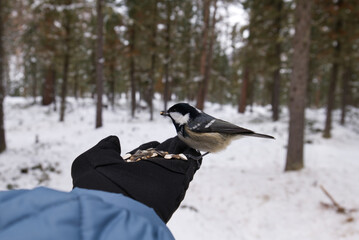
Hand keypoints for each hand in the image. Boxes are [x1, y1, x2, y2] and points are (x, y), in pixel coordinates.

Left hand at [71, 135, 201, 222]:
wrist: (112, 207)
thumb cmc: (97, 183)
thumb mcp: (92, 160)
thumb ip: (104, 148)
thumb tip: (114, 140)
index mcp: (128, 169)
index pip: (142, 155)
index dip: (148, 147)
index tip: (153, 141)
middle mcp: (146, 174)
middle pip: (161, 157)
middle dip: (169, 146)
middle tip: (179, 133)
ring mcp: (162, 178)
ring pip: (176, 160)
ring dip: (184, 148)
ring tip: (191, 134)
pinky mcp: (177, 181)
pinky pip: (189, 167)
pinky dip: (194, 157)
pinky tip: (197, 146)